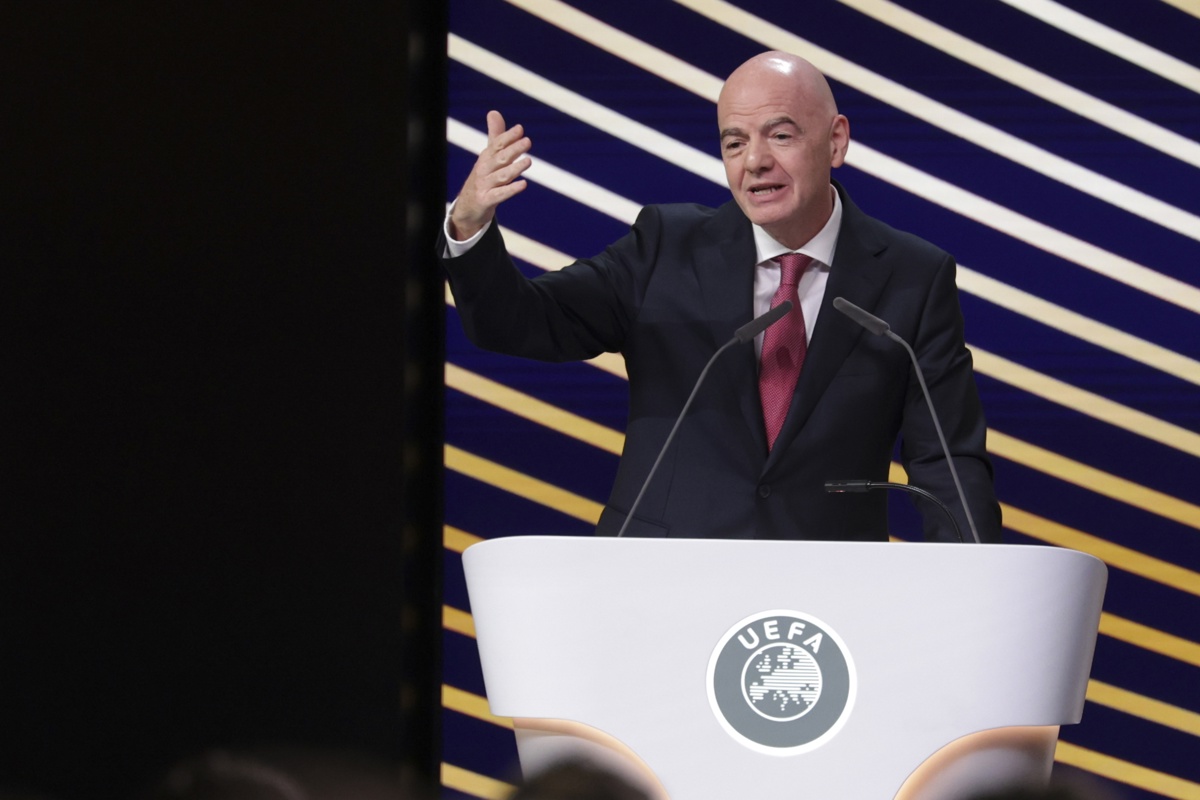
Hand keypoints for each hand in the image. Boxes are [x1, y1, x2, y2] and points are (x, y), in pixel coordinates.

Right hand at [449, 110, 531, 239]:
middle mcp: (484, 170)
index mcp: (486, 158)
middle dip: (513, 149)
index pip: (497, 145)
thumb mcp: (488, 157)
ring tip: (528, 161)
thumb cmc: (482, 179)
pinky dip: (510, 190)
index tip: (520, 129)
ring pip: (501, 176)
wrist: (467, 208)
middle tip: (527, 141)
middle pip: (500, 158)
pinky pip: (499, 195)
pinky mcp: (486, 201)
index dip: (508, 137)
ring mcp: (484, 186)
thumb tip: (494, 112)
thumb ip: (495, 137)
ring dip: (514, 168)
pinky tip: (523, 185)